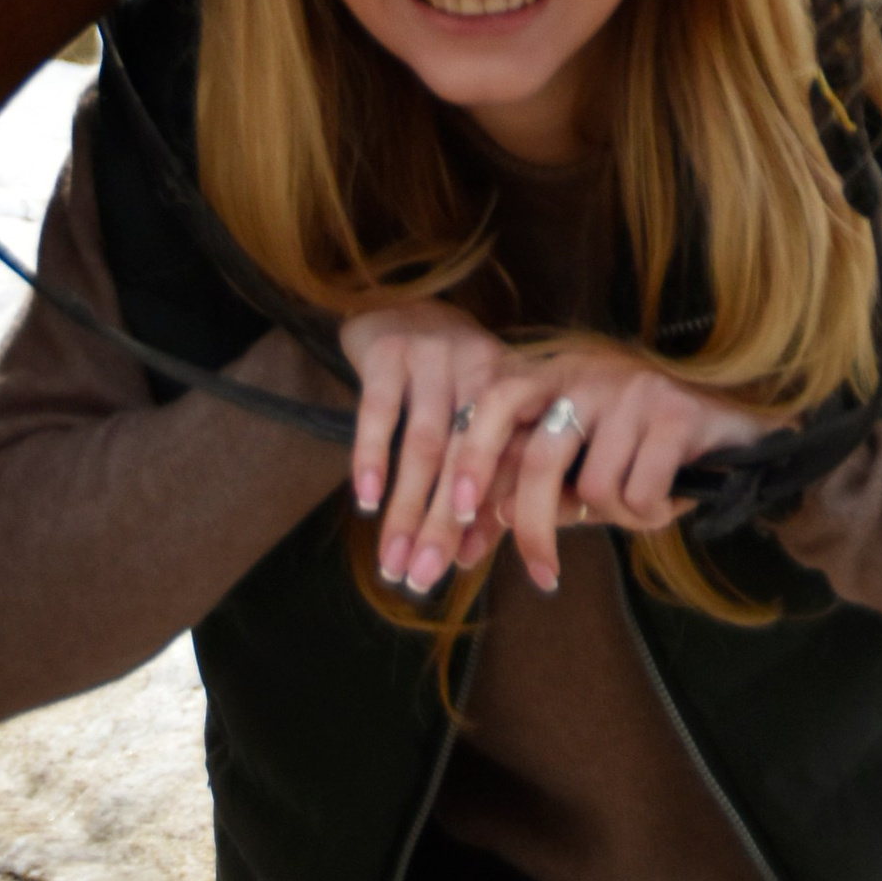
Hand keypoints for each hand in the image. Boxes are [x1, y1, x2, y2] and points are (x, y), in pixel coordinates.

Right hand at [336, 302, 566, 594]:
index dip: (486, 518)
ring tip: (392, 561)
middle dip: (441, 526)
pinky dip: (373, 458)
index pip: (504, 463)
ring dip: (406, 508)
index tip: (464, 568)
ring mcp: (435, 356)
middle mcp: (480, 368)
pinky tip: (367, 502)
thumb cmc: (448, 376)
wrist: (403, 300)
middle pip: (463, 461)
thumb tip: (469, 557)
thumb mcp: (478, 411)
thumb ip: (482, 474)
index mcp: (514, 388)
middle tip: (422, 580)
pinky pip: (379, 411)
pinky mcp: (389, 350)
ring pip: (423, 445)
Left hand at [488, 344, 773, 594]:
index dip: (472, 456)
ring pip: (596, 487)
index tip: (458, 512)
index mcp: (553, 377)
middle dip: (533, 527)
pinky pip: (641, 492)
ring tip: (640, 506)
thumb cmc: (643, 454)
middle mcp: (587, 372)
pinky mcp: (675, 411)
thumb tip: (480, 529)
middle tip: (542, 575)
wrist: (736, 432)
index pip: (494, 404)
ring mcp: (632, 388)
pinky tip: (669, 500)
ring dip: (617, 518)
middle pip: (540, 457)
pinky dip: (651, 514)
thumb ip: (533, 489)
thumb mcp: (583, 468)